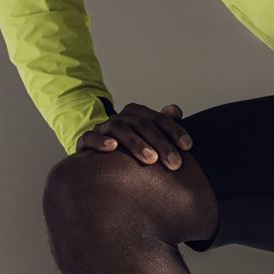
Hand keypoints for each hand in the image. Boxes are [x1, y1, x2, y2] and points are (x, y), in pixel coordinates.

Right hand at [76, 102, 192, 169]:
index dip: (175, 131)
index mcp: (138, 113)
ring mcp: (103, 127)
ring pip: (120, 128)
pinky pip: (91, 137)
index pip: (159, 118)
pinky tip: (113, 148)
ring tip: (151, 158)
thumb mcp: (147, 135)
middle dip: (161, 143)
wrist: (94, 151)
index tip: (188, 146)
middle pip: (143, 124)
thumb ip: (163, 123)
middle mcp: (121, 117)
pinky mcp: (86, 139)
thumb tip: (176, 111)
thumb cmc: (129, 145)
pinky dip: (101, 140)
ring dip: (136, 143)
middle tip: (175, 162)